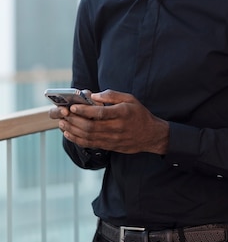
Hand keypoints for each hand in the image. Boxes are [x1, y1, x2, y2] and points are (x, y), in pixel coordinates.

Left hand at [53, 89, 168, 154]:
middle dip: (74, 120)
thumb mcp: (130, 99)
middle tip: (63, 114)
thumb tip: (94, 95)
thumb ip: (112, 95)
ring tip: (62, 122)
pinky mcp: (110, 146)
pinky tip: (69, 133)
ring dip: (72, 130)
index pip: (100, 113)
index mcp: (122, 113)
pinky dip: (77, 139)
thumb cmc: (139, 114)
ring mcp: (112, 139)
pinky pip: (90, 144)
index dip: (84, 110)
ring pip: (88, 136)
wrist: (150, 135)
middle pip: (90, 126)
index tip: (73, 106)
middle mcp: (117, 127)